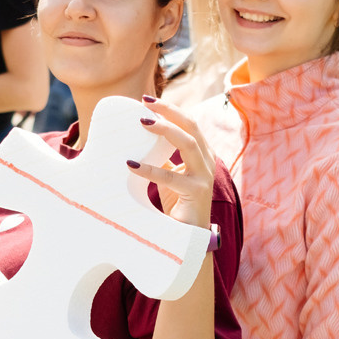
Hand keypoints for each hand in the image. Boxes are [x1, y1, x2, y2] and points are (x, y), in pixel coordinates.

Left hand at [127, 97, 213, 229]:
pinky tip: (131, 165)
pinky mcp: (197, 193)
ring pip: (188, 143)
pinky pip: (172, 177)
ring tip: (142, 122)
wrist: (190, 237)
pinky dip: (150, 169)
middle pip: (191, 126)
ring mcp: (204, 176)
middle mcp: (207, 162)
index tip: (147, 100)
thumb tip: (138, 144)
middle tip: (145, 104)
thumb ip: (163, 159)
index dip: (170, 110)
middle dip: (169, 111)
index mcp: (202, 154)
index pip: (189, 123)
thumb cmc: (178, 203)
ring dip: (165, 130)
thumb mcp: (170, 176)